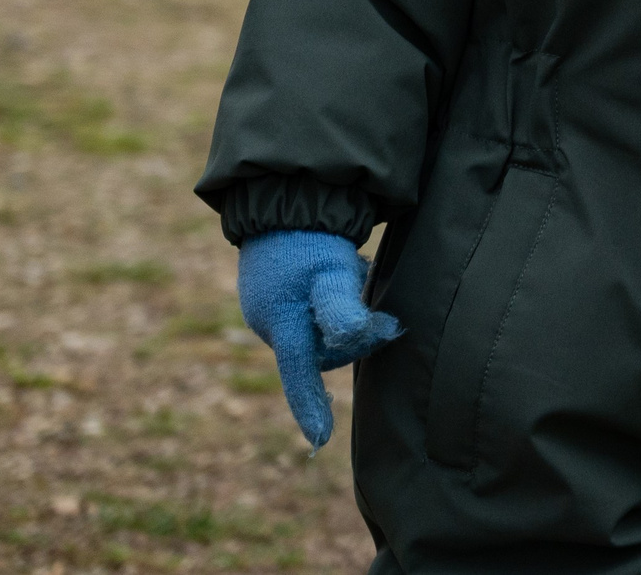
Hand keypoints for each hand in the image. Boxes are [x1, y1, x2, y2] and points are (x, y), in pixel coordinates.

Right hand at [237, 229, 403, 449]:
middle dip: (353, 331)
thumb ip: (342, 309)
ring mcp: (272, 311)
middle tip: (367, 291)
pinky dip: (333, 297)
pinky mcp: (278, 296)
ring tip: (351, 273)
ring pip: (320, 329)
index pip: (299, 376)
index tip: (321, 439)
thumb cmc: (308, 239)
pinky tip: (343, 271)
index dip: (310, 408)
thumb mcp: (331, 272)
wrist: (283, 199)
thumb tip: (353, 342)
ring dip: (344, 309)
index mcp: (282, 326)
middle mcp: (272, 325)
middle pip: (324, 350)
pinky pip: (312, 311)